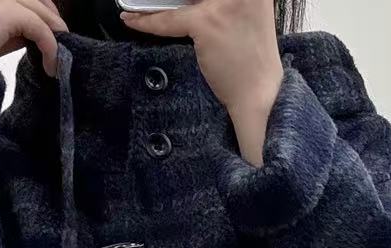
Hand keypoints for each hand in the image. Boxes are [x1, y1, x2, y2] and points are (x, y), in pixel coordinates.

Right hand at [0, 0, 67, 75]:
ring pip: (40, 12)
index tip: (53, 32)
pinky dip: (51, 49)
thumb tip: (35, 36)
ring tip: (59, 61)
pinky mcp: (7, 11)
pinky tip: (52, 66)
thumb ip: (10, 29)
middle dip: (53, 20)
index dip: (43, 10)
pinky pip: (40, 28)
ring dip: (55, 38)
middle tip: (62, 45)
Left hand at [120, 0, 283, 163]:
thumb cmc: (250, 57)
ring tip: (136, 3)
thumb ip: (219, 1)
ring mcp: (225, 2)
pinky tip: (131, 19)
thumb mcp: (242, 12)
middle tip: (148, 0)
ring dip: (152, 2)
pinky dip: (146, 21)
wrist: (259, 94)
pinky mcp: (207, 23)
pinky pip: (168, 19)